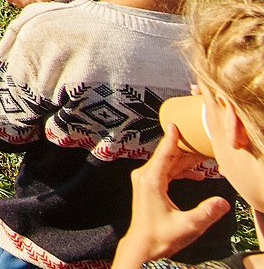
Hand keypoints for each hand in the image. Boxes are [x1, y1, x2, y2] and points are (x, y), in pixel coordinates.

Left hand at [114, 123, 232, 268]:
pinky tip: (196, 175)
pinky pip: (166, 171)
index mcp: (151, 180)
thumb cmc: (160, 235)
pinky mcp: (149, 186)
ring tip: (205, 160)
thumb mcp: (188, 226)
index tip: (174, 124)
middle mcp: (145, 176)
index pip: (164, 154)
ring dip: (186, 161)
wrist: (144, 244)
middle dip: (188, 151)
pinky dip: (181, 170)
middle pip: (168, 156)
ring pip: (168, 163)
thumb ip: (206, 213)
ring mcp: (146, 180)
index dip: (171, 139)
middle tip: (205, 147)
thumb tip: (223, 202)